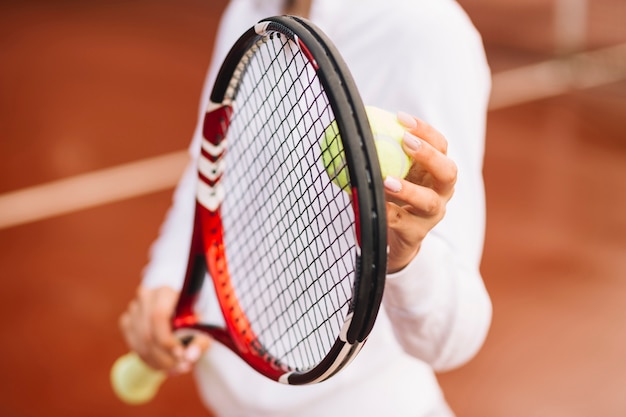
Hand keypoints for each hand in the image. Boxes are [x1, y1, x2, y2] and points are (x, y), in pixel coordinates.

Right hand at [119, 286, 211, 374]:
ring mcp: (134, 308)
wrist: (182, 310)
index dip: (167, 341)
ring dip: (158, 362)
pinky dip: (148, 360)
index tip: (181, 356)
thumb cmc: (194, 317)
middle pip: (148, 333)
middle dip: (165, 357)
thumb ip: (199, 341)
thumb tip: (190, 357)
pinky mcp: (127, 321)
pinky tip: (163, 364)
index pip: (158, 317)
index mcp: (166, 291)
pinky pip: (134, 346)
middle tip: (182, 367)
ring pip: (140, 343)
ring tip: (176, 368)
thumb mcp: (204, 327)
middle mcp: (146, 297)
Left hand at [383, 113, 456, 272]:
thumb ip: (380, 154)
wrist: (396, 239)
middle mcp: (441, 193)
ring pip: (429, 202)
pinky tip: (371, 202)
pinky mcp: (417, 234)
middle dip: (429, 155)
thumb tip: (353, 129)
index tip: (401, 118)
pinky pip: (402, 222)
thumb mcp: (392, 172)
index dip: (425, 130)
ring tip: (387, 181)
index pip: (441, 146)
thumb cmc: (394, 198)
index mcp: (437, 172)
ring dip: (409, 189)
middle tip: (405, 142)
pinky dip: (386, 212)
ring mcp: (432, 216)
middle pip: (448, 171)